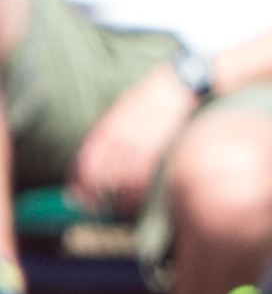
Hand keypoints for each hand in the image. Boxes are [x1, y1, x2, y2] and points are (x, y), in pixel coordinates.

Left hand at [68, 64, 197, 215]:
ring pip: (117, 179)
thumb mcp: (120, 107)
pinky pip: (140, 177)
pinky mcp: (155, 149)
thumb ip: (109, 128)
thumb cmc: (149, 96)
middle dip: (91, 194)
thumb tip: (101, 147)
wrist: (174, 86)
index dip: (76, 180)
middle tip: (90, 207)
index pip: (84, 160)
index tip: (74, 193)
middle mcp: (117, 138)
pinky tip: (133, 199)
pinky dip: (134, 192)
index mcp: (106, 127)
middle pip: (97, 173)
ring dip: (112, 197)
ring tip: (111, 208)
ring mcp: (136, 144)